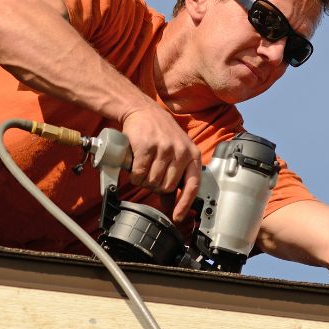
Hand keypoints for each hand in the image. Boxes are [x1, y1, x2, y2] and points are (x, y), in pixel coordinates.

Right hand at [119, 105, 201, 222]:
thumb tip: (171, 205)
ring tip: (142, 169)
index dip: (185, 204)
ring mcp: (164, 148)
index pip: (193, 185)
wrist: (142, 110)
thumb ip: (175, 178)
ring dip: (143, 181)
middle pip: (167, 187)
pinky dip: (134, 175)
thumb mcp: (175, 153)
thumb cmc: (159, 133)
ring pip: (152, 182)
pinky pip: (140, 173)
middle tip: (149, 176)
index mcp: (192, 154)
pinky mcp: (147, 146)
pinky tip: (134, 167)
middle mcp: (181, 151)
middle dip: (155, 187)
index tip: (177, 217)